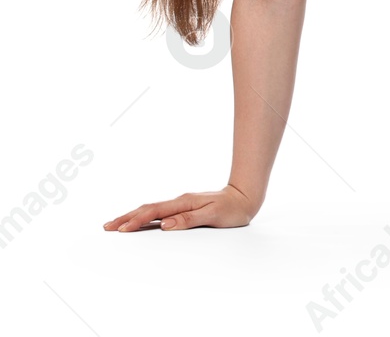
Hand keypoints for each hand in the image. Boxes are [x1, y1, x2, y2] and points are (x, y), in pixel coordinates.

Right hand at [103, 183, 256, 231]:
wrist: (245, 197)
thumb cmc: (232, 209)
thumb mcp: (214, 215)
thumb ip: (190, 220)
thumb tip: (165, 225)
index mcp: (184, 202)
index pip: (155, 212)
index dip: (137, 221)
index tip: (122, 229)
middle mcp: (180, 201)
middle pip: (148, 209)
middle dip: (127, 218)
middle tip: (107, 227)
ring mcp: (181, 204)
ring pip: (152, 210)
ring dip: (133, 217)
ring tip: (115, 225)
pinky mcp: (183, 208)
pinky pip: (160, 213)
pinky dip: (145, 217)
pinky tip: (139, 223)